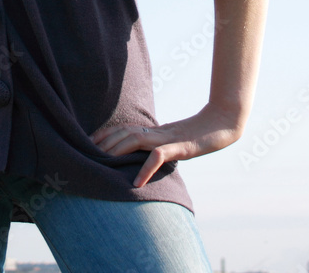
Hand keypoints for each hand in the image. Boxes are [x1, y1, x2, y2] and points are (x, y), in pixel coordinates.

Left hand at [89, 102, 243, 187]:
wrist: (221, 124)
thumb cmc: (198, 134)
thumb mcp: (175, 141)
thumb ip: (160, 146)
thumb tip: (146, 155)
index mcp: (154, 131)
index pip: (125, 129)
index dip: (106, 134)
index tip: (89, 142)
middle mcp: (157, 132)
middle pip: (125, 132)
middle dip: (105, 142)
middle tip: (87, 152)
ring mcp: (167, 139)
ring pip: (136, 140)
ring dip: (117, 150)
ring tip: (103, 162)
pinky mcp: (180, 147)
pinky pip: (159, 157)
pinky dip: (145, 169)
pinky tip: (136, 183)